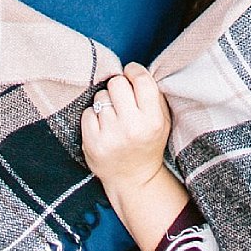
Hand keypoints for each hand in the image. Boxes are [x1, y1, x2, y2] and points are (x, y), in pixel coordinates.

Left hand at [79, 63, 171, 188]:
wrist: (133, 179)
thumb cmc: (148, 144)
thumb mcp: (163, 121)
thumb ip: (153, 96)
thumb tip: (135, 71)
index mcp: (153, 120)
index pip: (141, 81)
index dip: (134, 71)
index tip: (130, 72)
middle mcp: (132, 127)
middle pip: (117, 84)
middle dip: (118, 86)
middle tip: (121, 96)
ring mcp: (110, 135)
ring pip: (100, 97)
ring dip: (106, 102)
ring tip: (112, 115)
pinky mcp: (92, 143)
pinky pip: (87, 113)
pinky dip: (93, 116)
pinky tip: (102, 125)